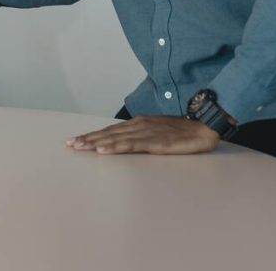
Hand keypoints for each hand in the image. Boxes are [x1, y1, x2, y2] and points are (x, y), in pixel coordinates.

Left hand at [66, 116, 220, 154]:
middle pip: (109, 133)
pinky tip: (104, 150)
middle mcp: (138, 126)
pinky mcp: (155, 143)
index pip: (110, 131)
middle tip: (71, 144)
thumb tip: (125, 143)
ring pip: (116, 139)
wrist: (204, 126)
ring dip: (96, 143)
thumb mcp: (157, 133)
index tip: (76, 140)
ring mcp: (146, 133)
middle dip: (88, 139)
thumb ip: (141, 137)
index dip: (92, 135)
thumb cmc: (182, 132)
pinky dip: (115, 147)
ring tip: (81, 147)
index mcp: (138, 124)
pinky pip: (131, 145)